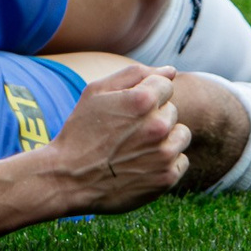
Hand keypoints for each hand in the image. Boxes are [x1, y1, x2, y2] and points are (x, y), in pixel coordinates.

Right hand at [42, 64, 190, 212]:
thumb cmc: (81, 131)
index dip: (146, 94)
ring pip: (181, 135)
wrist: (69, 179)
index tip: (128, 110)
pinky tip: (143, 164)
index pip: (166, 85)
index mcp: (143, 100)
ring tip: (138, 147)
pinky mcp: (167, 178)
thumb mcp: (96, 92)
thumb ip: (135, 74)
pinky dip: (166, 161)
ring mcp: (164, 154)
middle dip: (154, 116)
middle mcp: (158, 126)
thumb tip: (170, 71)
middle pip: (172, 110)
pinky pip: (181, 160)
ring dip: (165, 138)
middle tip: (127, 131)